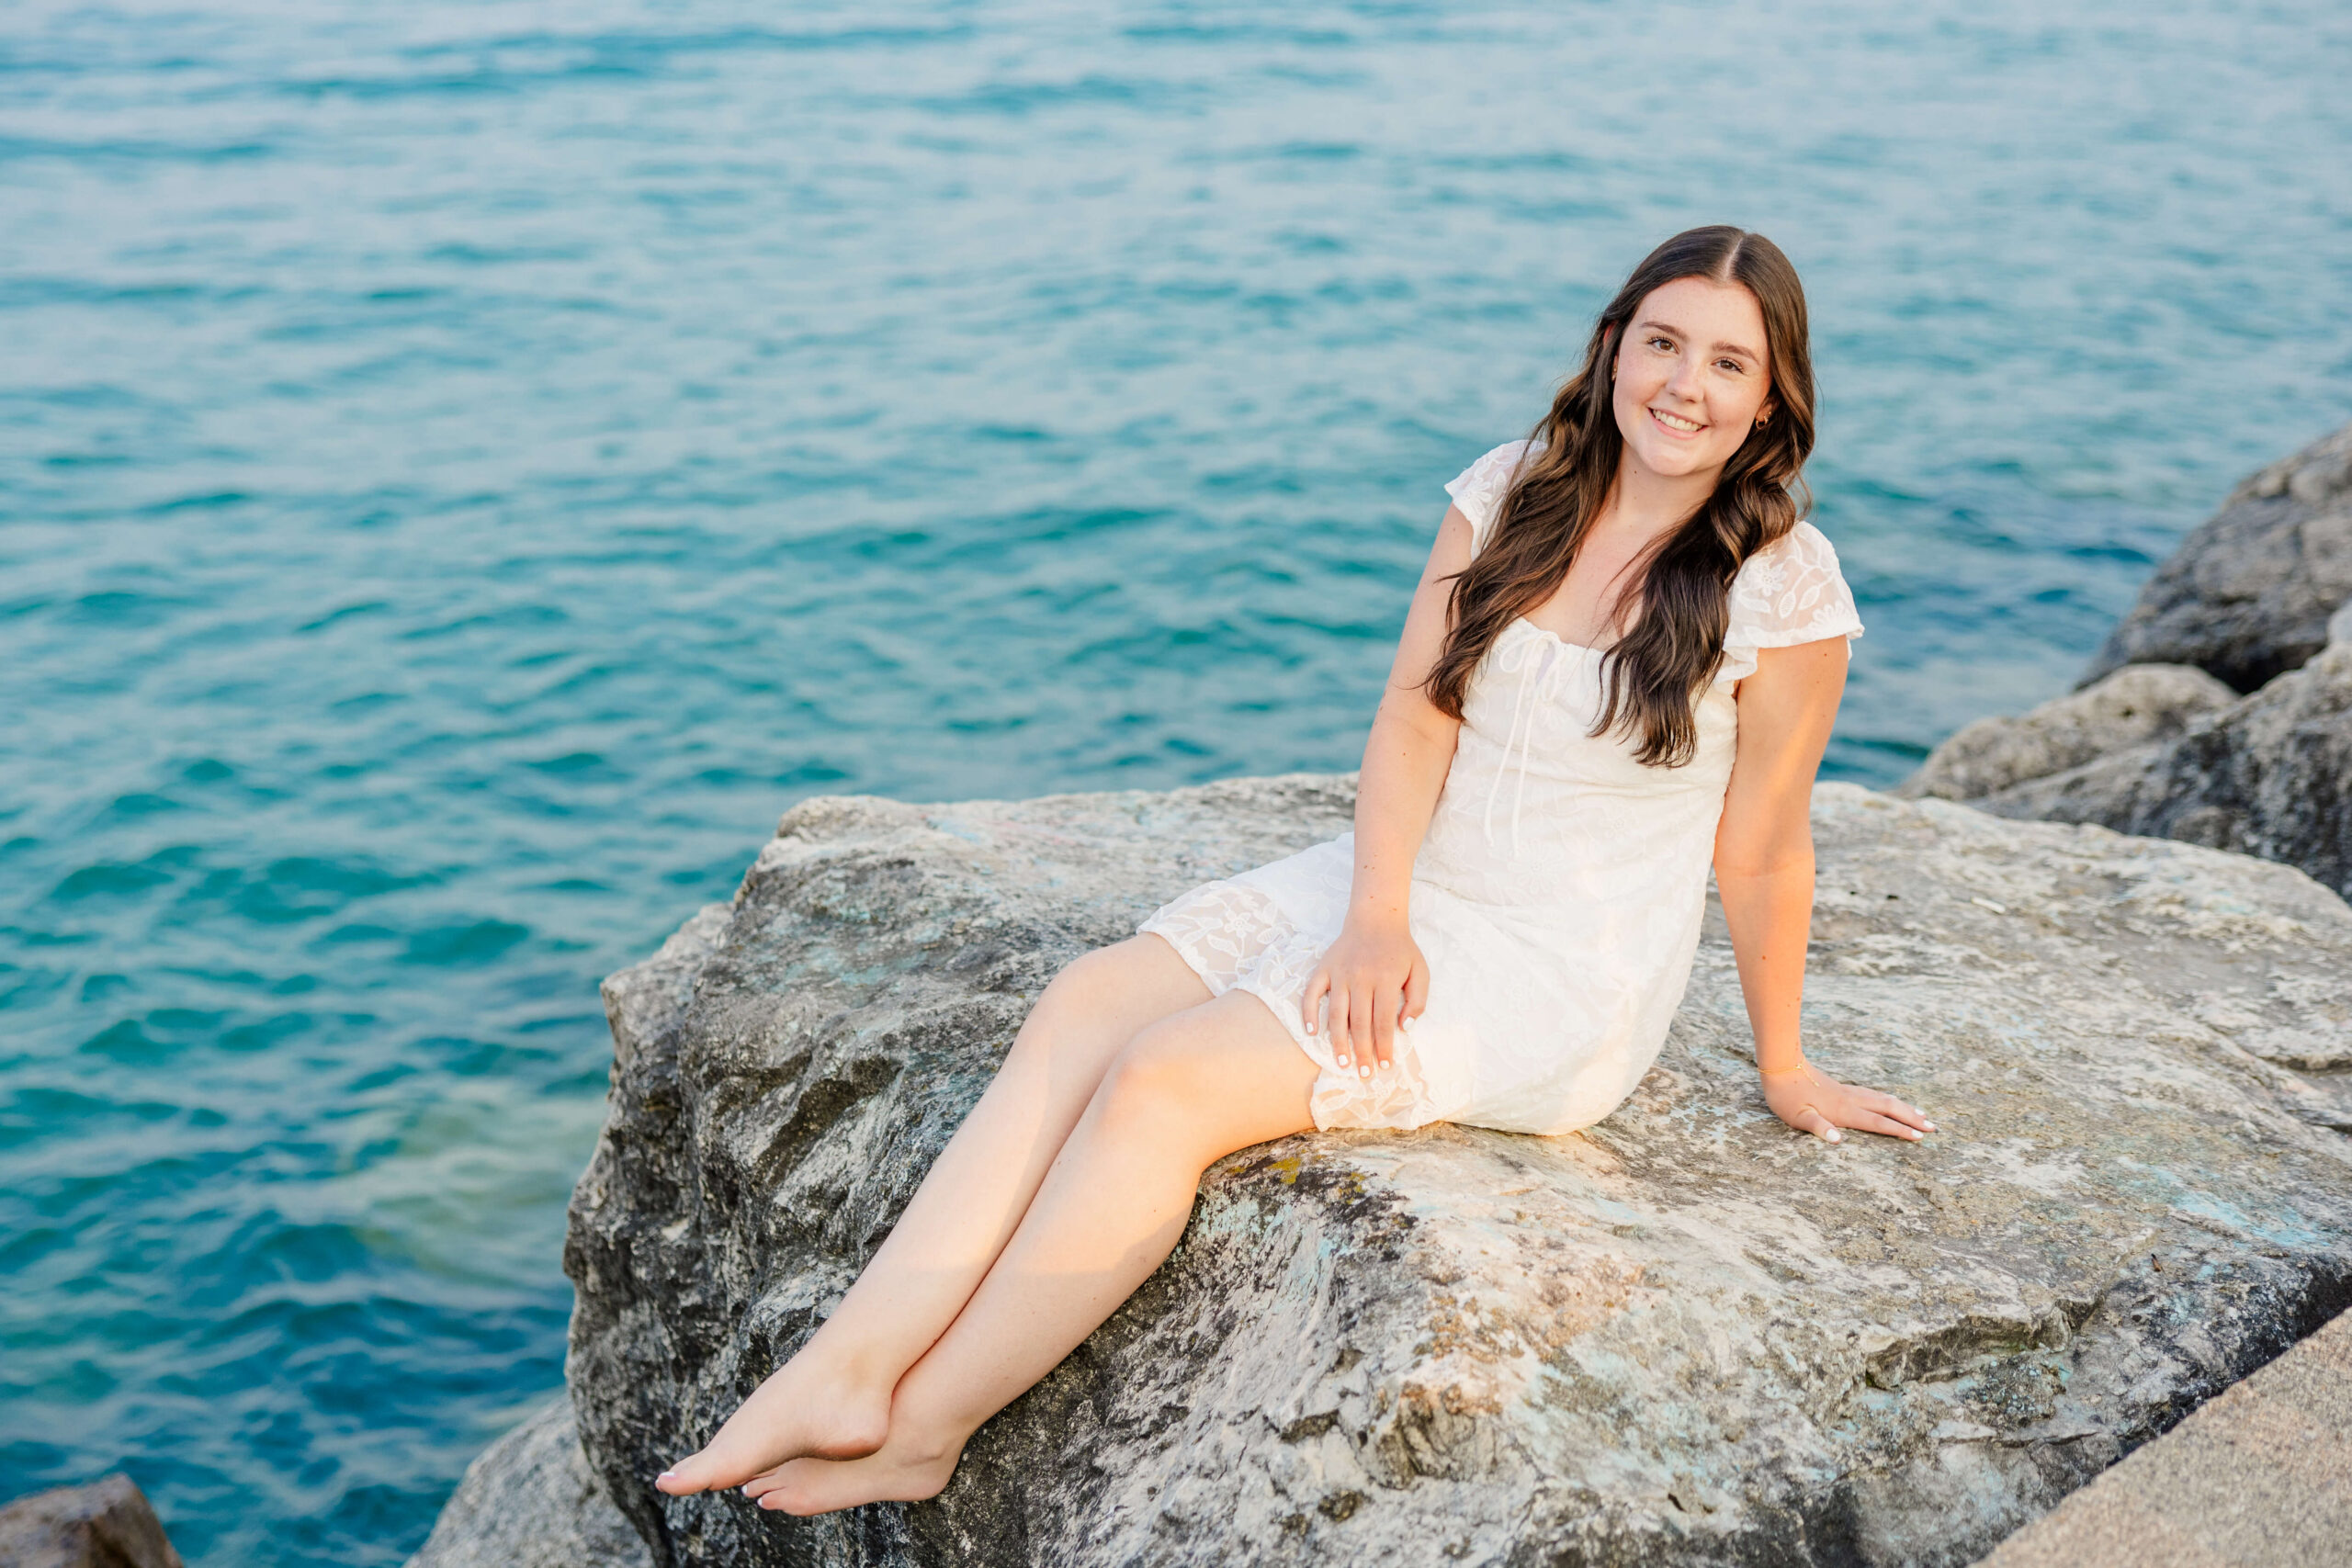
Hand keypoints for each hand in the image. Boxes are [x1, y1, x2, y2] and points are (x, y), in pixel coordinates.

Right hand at [1301, 918, 1429, 1077]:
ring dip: (1337, 1041)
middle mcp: (1360, 977)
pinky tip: (1311, 1032)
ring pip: (1336, 1013)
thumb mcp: (1420, 971)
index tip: (1385, 1066)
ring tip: (1341, 1063)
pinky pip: (1312, 993)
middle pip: (1359, 1023)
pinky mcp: (1324, 968)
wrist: (1376, 918)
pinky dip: (1309, 1012)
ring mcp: (1339, 973)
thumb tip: (1403, 1028)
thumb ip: (1417, 1001)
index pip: (1383, 1022)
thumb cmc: (1400, 949)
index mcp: (1385, 980)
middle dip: (1362, 1051)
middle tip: (1364, 1073)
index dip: (1384, 1046)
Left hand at [1760, 1059, 1935, 1143]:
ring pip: (1884, 1099)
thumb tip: (1838, 1140)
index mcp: (1844, 1110)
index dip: (1899, 1130)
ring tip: (1922, 1114)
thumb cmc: (1787, 1096)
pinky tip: (1892, 1103)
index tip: (1920, 1137)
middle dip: (1912, 1118)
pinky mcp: (1844, 1088)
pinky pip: (1875, 1094)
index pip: (1878, 1123)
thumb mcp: (1798, 1117)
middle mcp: (1852, 1100)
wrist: (1781, 1066)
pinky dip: (1890, 1100)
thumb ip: (1819, 1128)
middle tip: (1933, 1127)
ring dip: (1905, 1107)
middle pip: (1889, 1108)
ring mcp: (1849, 1092)